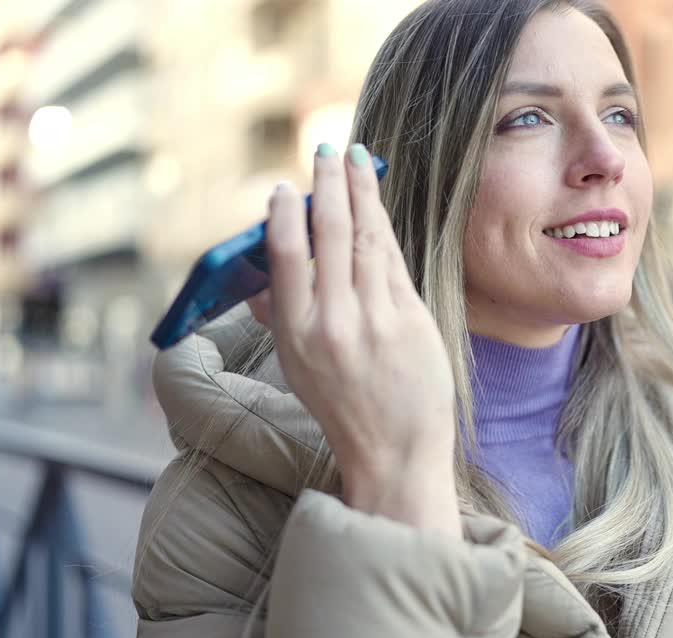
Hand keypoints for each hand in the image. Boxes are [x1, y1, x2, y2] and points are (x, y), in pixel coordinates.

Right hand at [262, 144, 459, 535]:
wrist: (396, 451)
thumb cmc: (343, 407)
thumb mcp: (297, 368)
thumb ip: (279, 318)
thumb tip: (260, 277)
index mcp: (295, 335)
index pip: (284, 258)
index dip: (285, 216)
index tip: (285, 188)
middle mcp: (334, 323)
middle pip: (330, 236)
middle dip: (329, 186)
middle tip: (326, 151)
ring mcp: (377, 319)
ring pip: (367, 238)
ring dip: (362, 193)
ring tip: (356, 160)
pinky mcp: (412, 319)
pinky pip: (394, 260)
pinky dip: (384, 226)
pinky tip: (377, 201)